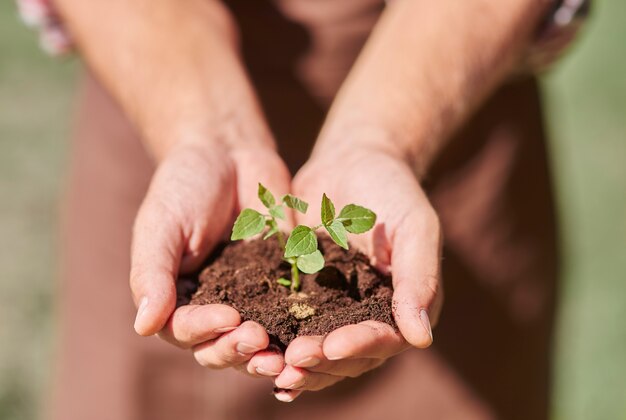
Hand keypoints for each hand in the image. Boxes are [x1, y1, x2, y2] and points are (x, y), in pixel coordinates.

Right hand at [129, 140, 290, 376]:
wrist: (229, 154)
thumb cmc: (184, 187)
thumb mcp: (161, 225)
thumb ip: (152, 274)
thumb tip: (143, 327)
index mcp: (175, 299)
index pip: (184, 331)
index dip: (205, 331)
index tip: (230, 317)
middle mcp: (210, 308)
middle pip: (220, 347)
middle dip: (238, 349)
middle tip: (260, 341)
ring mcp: (249, 300)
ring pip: (255, 344)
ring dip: (267, 354)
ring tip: (286, 356)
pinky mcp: (282, 286)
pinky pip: (290, 314)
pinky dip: (299, 329)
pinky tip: (313, 334)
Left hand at [274, 145, 442, 400]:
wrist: (351, 162)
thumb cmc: (392, 190)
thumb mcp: (415, 227)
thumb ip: (419, 279)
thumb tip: (421, 340)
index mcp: (401, 308)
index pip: (384, 339)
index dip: (360, 346)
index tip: (333, 346)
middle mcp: (367, 318)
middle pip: (347, 356)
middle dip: (321, 361)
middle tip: (294, 358)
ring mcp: (332, 311)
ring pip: (316, 351)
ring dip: (296, 362)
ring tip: (269, 363)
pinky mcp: (300, 297)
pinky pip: (287, 326)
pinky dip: (273, 343)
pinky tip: (251, 352)